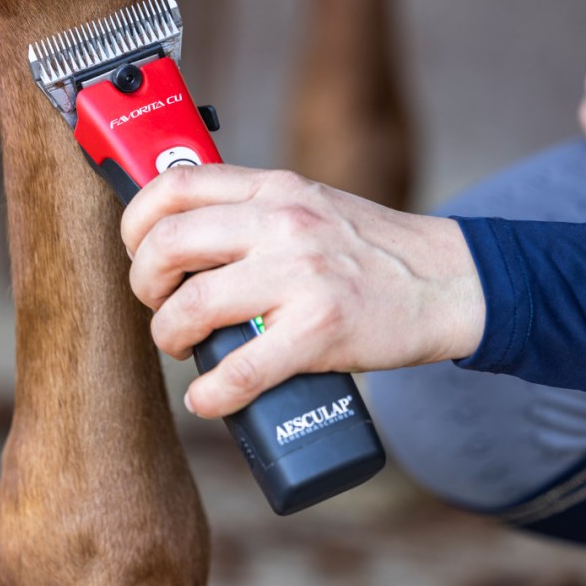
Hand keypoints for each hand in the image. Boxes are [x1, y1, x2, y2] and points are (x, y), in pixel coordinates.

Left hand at [121, 165, 485, 418]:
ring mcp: (301, 276)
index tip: (138, 252)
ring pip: (192, 307)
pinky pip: (239, 370)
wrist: (450, 282)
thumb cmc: (370, 250)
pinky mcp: (320, 330)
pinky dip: (210, 393)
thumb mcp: (308, 203)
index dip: (136, 224)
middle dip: (144, 285)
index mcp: (274, 188)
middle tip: (159, 306)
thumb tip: (180, 239)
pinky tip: (209, 398)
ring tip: (183, 348)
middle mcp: (282, 223)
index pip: (174, 187)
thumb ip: (253, 210)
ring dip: (168, 338)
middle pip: (168, 245)